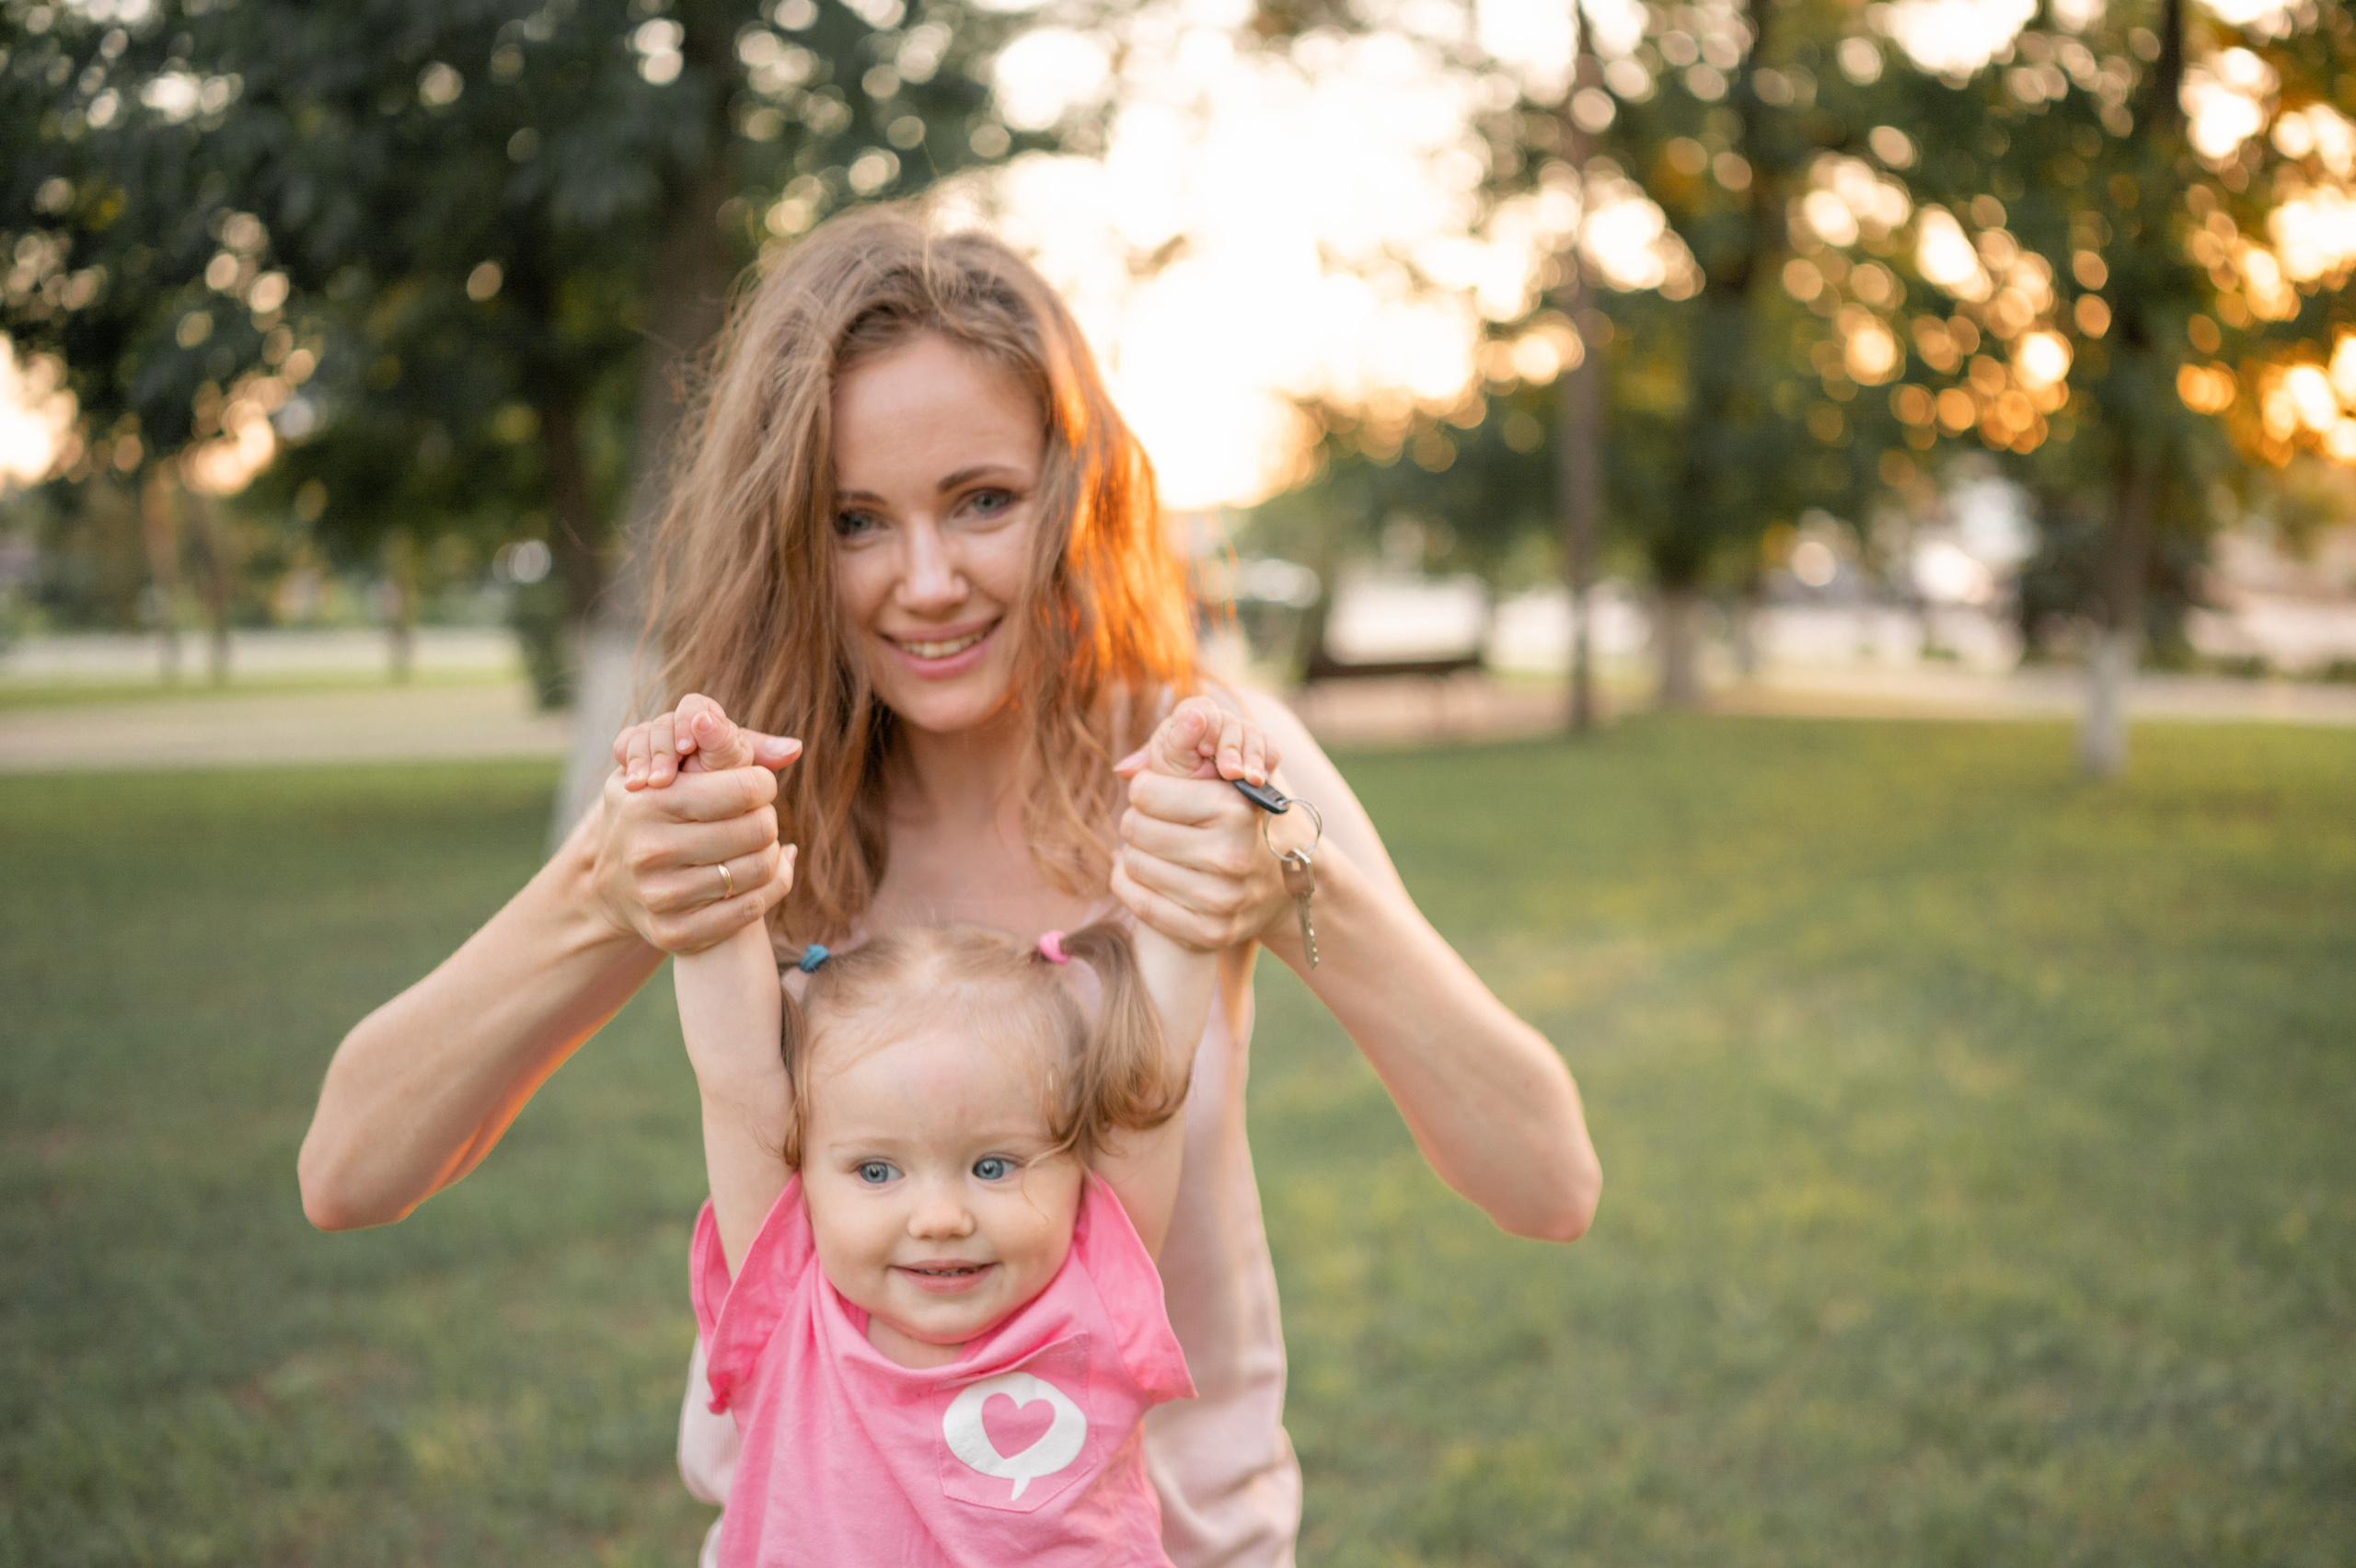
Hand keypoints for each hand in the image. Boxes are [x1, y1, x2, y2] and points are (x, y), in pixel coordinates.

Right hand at [593, 698, 801, 953]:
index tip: (756, 786)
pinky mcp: (675, 933)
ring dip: (770, 853)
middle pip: (759, 828)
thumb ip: (723, 746)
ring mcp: (661, 896)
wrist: (608, 883)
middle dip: (766, 817)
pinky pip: (752, 909)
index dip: (763, 784)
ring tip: (757, 843)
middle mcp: (650, 850)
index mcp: (650, 801)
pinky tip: (767, 872)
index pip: (745, 788)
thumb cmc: (654, 810)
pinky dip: (772, 887)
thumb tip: (793, 748)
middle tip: (755, 816)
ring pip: (760, 869)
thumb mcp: (668, 768)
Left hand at [1110, 697, 1292, 951]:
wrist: (1291, 883)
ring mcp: (1220, 899)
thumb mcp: (1228, 778)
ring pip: (1132, 864)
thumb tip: (1124, 768)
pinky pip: (1140, 903)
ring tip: (1156, 848)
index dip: (1146, 788)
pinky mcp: (1210, 932)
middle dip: (1138, 820)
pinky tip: (1141, 874)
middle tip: (1156, 823)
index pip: (1144, 791)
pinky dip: (1128, 885)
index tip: (1159, 794)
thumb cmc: (1247, 820)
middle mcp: (1229, 855)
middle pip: (1134, 827)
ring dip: (1135, 853)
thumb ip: (1179, 754)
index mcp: (1233, 808)